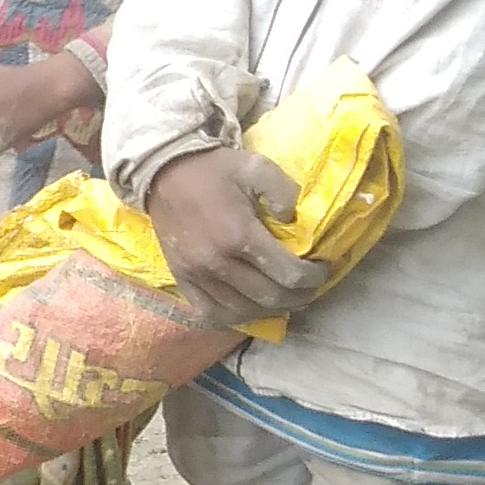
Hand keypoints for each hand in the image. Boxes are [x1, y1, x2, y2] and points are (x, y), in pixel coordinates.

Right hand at [144, 146, 332, 327]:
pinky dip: (235, 317)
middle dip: (300, 296)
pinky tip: (249, 307)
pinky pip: (211, 313)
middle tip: (309, 286)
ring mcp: (197, 275)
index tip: (322, 269)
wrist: (162, 171)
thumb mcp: (256, 166)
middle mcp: (217, 262)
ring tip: (285, 298)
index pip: (289, 274)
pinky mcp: (182, 279)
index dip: (314, 277)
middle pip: (270, 297)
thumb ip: (284, 192)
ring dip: (271, 310)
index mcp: (239, 235)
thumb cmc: (213, 169)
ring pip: (244, 311)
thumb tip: (297, 223)